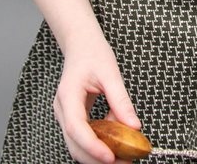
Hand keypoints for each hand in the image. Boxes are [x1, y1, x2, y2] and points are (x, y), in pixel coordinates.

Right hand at [53, 28, 140, 163]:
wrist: (81, 44)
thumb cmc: (92, 52)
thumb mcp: (110, 72)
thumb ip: (121, 100)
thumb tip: (134, 126)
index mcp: (68, 94)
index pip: (76, 128)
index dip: (92, 146)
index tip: (111, 156)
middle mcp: (62, 109)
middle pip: (75, 144)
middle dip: (97, 158)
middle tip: (124, 161)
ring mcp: (65, 115)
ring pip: (78, 145)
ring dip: (98, 154)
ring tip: (124, 155)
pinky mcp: (73, 118)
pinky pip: (84, 137)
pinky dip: (99, 143)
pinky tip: (116, 140)